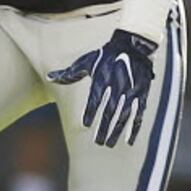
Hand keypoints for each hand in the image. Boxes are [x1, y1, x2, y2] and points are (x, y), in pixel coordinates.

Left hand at [48, 28, 158, 146]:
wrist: (133, 47)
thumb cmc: (104, 56)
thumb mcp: (86, 62)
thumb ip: (68, 74)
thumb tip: (49, 77)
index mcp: (102, 78)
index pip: (96, 98)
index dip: (91, 111)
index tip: (86, 124)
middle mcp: (118, 85)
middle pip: (111, 110)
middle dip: (104, 127)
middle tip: (98, 142)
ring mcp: (131, 91)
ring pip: (124, 115)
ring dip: (117, 131)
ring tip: (108, 144)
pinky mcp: (141, 95)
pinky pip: (138, 115)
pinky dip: (134, 129)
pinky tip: (128, 141)